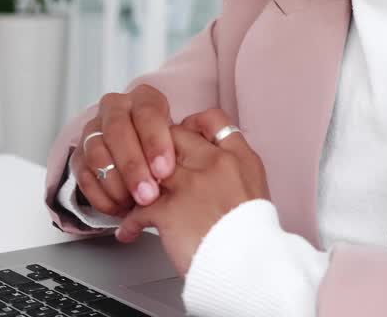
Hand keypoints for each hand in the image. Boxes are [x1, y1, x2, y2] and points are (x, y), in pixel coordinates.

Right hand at [70, 85, 175, 215]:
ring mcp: (94, 130)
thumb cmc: (168, 152)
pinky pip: (83, 174)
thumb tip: (197, 166)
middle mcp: (116, 108)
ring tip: (133, 205)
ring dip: (115, 182)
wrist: (143, 159)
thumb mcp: (184, 143)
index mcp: (144, 99)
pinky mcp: (79, 154)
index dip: (154, 141)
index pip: (147, 112)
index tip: (165, 170)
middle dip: (133, 165)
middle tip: (148, 194)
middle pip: (118, 130)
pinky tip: (117, 208)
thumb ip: (186, 148)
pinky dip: (100, 194)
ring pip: (97, 152)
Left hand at [115, 109, 269, 274]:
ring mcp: (191, 184)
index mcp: (241, 159)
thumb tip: (217, 173)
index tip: (185, 136)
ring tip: (133, 200)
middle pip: (174, 135)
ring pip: (149, 165)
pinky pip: (137, 209)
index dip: (193, 124)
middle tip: (151, 168)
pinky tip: (130, 232)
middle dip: (157, 150)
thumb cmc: (255, 240)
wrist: (251, 267)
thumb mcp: (256, 193)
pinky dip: (130, 223)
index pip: (214, 119)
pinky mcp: (170, 210)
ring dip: (138, 184)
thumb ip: (235, 175)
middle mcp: (215, 163)